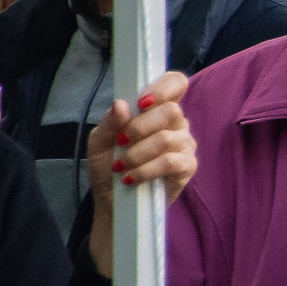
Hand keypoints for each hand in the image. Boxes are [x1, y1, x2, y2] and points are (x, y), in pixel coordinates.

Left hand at [86, 69, 196, 275]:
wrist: (112, 202)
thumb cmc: (108, 166)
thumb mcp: (99, 142)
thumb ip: (110, 122)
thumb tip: (122, 105)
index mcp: (157, 110)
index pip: (176, 83)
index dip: (163, 87)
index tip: (142, 102)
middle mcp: (176, 124)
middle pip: (172, 111)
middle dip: (140, 127)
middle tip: (120, 143)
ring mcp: (184, 145)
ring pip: (168, 138)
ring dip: (138, 153)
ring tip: (121, 166)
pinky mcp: (187, 168)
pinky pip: (172, 162)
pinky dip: (147, 169)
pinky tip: (131, 178)